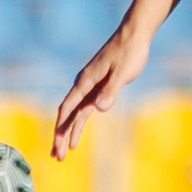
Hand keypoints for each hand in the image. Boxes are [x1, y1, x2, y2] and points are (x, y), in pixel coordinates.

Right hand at [53, 21, 153, 158]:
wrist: (134, 35)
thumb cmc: (129, 52)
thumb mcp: (122, 73)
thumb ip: (111, 91)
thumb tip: (99, 109)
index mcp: (85, 81)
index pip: (68, 108)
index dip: (62, 127)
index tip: (57, 143)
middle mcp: (84, 85)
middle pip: (68, 114)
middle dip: (61, 135)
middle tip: (57, 156)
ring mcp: (91, 86)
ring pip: (76, 113)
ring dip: (69, 132)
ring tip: (64, 152)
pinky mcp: (99, 87)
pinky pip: (85, 109)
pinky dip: (80, 122)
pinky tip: (76, 135)